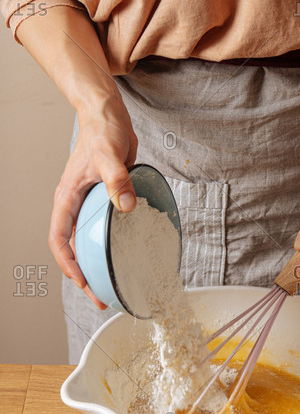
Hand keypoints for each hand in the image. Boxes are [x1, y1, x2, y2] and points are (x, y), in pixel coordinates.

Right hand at [48, 97, 137, 307]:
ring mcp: (90, 204)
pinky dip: (110, 245)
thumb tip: (126, 207)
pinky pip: (103, 229)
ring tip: (112, 285)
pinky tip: (126, 255)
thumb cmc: (102, 130)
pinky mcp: (105, 200)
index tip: (82, 282)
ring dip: (97, 264)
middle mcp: (75, 204)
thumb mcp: (110, 154)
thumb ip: (117, 180)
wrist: (108, 115)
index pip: (59, 238)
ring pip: (87, 241)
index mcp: (68, 197)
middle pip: (72, 248)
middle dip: (83, 275)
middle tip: (100, 298)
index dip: (68, 263)